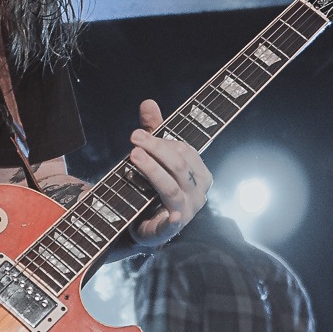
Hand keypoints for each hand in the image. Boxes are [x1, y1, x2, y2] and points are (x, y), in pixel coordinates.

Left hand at [126, 99, 210, 246]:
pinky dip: (171, 220)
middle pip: (179, 166)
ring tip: (134, 156)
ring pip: (171, 188)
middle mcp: (198, 192)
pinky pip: (172, 223)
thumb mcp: (154, 156)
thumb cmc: (153, 186)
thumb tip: (148, 102)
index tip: (139, 133)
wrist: (144, 224)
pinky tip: (169, 216)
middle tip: (133, 138)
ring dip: (153, 170)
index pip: (185, 151)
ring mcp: (186, 211)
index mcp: (199, 173)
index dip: (162, 141)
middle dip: (156, 149)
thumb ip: (154, 130)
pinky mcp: (172, 230)